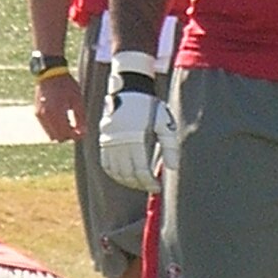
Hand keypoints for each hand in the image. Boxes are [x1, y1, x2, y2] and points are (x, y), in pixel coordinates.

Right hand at [34, 73, 85, 141]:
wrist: (50, 74)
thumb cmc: (66, 85)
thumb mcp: (78, 100)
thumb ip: (80, 117)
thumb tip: (83, 132)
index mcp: (57, 113)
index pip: (66, 134)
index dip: (75, 136)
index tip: (82, 134)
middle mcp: (46, 116)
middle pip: (57, 137)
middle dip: (68, 136)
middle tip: (77, 129)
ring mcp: (40, 115)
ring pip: (51, 134)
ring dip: (61, 133)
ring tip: (71, 124)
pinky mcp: (37, 113)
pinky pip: (46, 127)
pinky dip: (54, 128)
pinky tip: (62, 119)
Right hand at [99, 51, 176, 192]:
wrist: (130, 89)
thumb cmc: (150, 107)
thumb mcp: (165, 122)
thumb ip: (170, 146)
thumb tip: (173, 168)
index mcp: (136, 138)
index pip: (141, 170)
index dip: (150, 182)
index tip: (158, 187)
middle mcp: (120, 141)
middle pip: (128, 173)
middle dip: (140, 184)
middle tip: (150, 187)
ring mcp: (109, 141)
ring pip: (116, 171)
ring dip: (127, 181)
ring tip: (139, 183)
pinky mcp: (104, 139)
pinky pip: (106, 163)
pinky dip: (114, 173)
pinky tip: (124, 176)